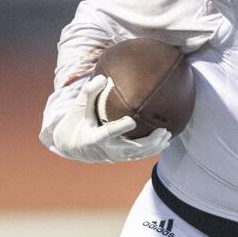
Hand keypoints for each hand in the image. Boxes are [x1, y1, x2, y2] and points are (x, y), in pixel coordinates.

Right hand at [50, 75, 170, 162]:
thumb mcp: (78, 109)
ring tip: (167, 135)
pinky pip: (137, 156)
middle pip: (129, 149)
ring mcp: (113, 156)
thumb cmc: (75, 123)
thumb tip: (103, 78)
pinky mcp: (118, 158)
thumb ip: (89, 93)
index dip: (119, 128)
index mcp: (93, 138)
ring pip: (136, 155)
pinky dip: (150, 151)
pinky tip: (164, 143)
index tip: (132, 120)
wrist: (70, 147)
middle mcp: (105, 150)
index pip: (107, 133)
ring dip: (153, 146)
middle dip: (148, 142)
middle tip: (163, 131)